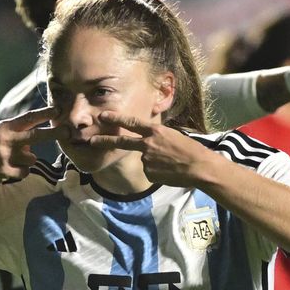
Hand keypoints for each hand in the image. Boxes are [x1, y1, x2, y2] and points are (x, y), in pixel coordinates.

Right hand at [0, 106, 68, 188]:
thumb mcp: (0, 134)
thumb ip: (19, 133)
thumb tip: (42, 133)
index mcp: (6, 127)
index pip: (29, 118)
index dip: (45, 113)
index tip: (59, 109)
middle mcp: (7, 138)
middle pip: (37, 135)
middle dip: (54, 133)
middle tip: (68, 132)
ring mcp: (6, 155)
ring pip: (32, 158)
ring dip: (26, 161)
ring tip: (10, 161)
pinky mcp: (5, 170)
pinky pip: (25, 172)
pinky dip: (19, 172)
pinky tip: (7, 170)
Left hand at [87, 112, 219, 186]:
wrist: (198, 167)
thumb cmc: (190, 150)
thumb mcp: (172, 136)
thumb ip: (156, 137)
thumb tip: (145, 144)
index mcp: (154, 131)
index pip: (131, 123)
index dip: (115, 119)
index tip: (102, 116)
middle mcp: (147, 144)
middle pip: (122, 141)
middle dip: (104, 140)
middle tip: (91, 140)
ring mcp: (146, 160)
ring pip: (144, 161)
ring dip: (154, 163)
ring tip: (170, 164)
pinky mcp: (149, 173)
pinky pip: (149, 172)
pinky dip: (157, 173)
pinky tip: (169, 172)